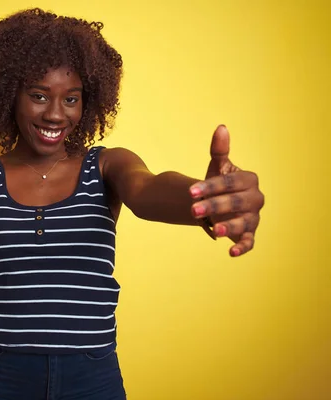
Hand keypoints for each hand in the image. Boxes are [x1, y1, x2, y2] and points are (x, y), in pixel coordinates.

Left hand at [189, 125, 264, 256]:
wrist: (218, 202)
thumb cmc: (218, 183)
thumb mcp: (217, 167)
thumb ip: (219, 150)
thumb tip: (221, 128)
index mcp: (249, 180)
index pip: (229, 182)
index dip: (210, 186)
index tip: (190, 191)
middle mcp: (255, 198)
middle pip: (235, 202)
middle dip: (214, 205)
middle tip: (192, 209)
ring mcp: (253, 217)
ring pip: (243, 222)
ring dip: (228, 226)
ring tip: (212, 230)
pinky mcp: (248, 233)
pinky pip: (249, 241)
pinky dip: (243, 247)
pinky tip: (231, 253)